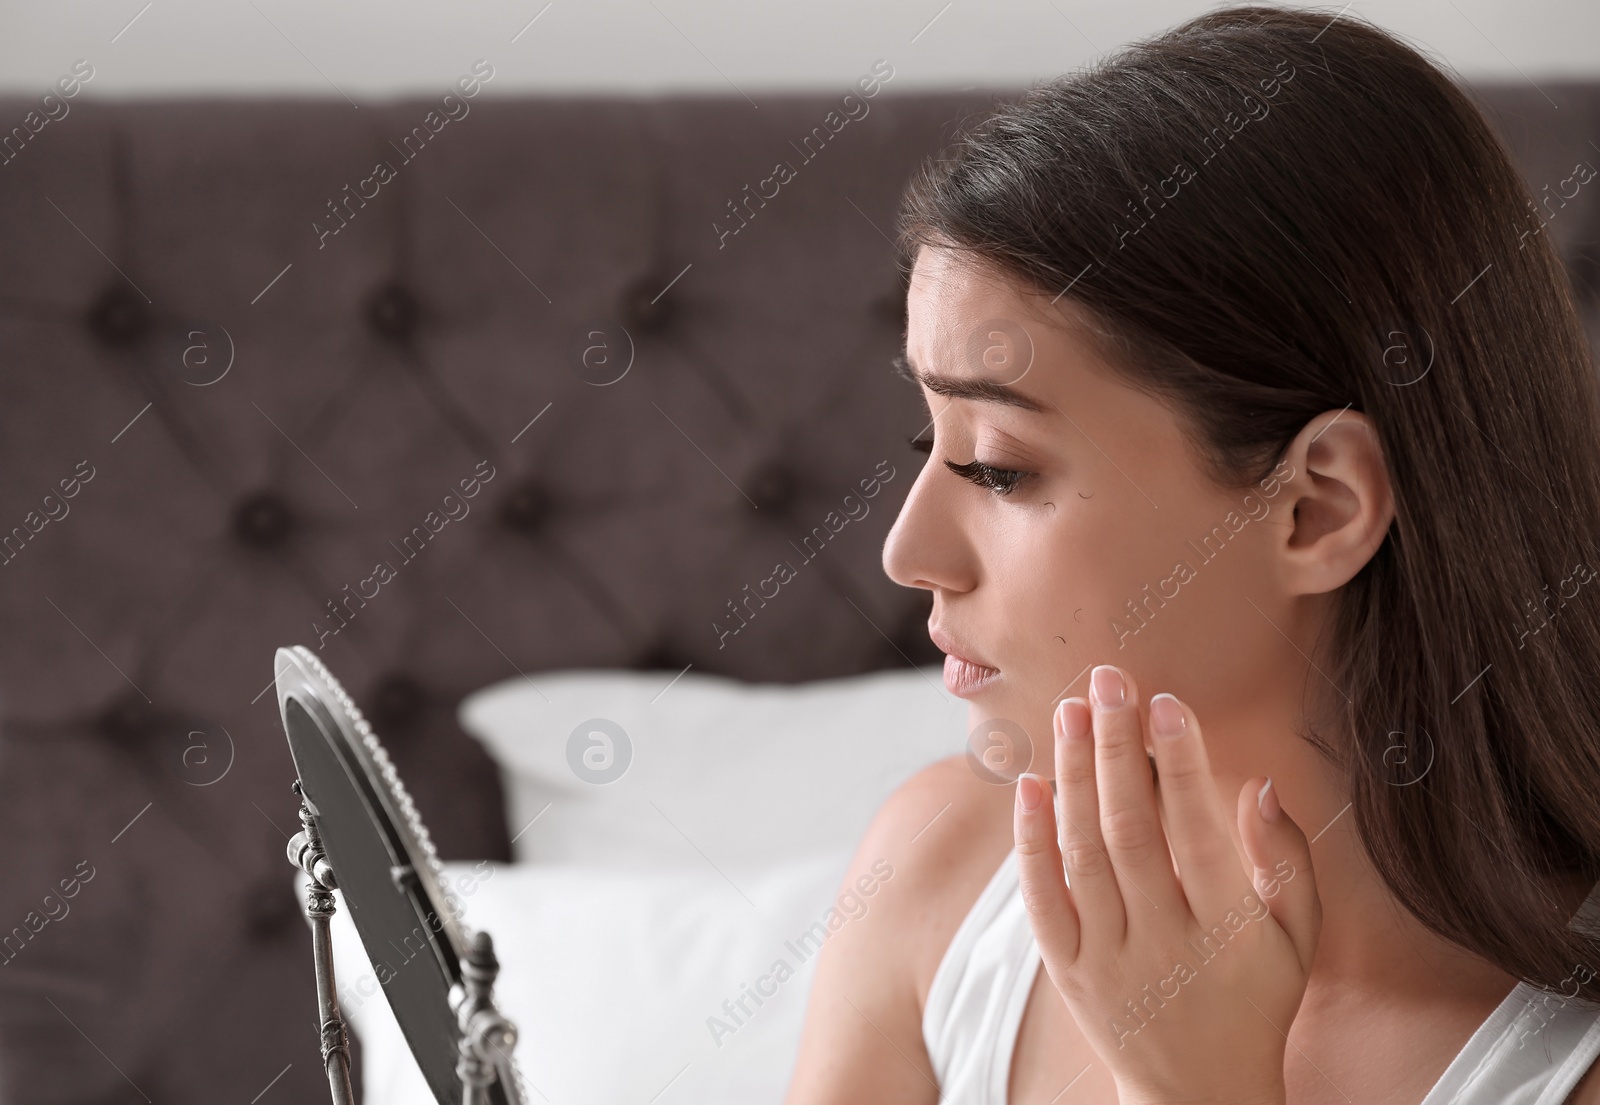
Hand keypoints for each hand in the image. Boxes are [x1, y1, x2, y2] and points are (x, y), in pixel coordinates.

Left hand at [1013, 664, 1320, 1104]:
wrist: (1200, 1093)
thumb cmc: (1255, 998)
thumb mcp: (1298, 938)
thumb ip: (1288, 859)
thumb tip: (1260, 782)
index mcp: (1230, 932)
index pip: (1199, 832)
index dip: (1180, 762)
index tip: (1163, 700)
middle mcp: (1166, 945)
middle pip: (1131, 832)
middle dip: (1116, 748)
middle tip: (1104, 679)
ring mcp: (1110, 960)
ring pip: (1082, 856)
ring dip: (1072, 776)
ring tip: (1067, 711)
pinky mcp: (1068, 972)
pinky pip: (1041, 899)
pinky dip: (1031, 841)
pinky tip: (1029, 785)